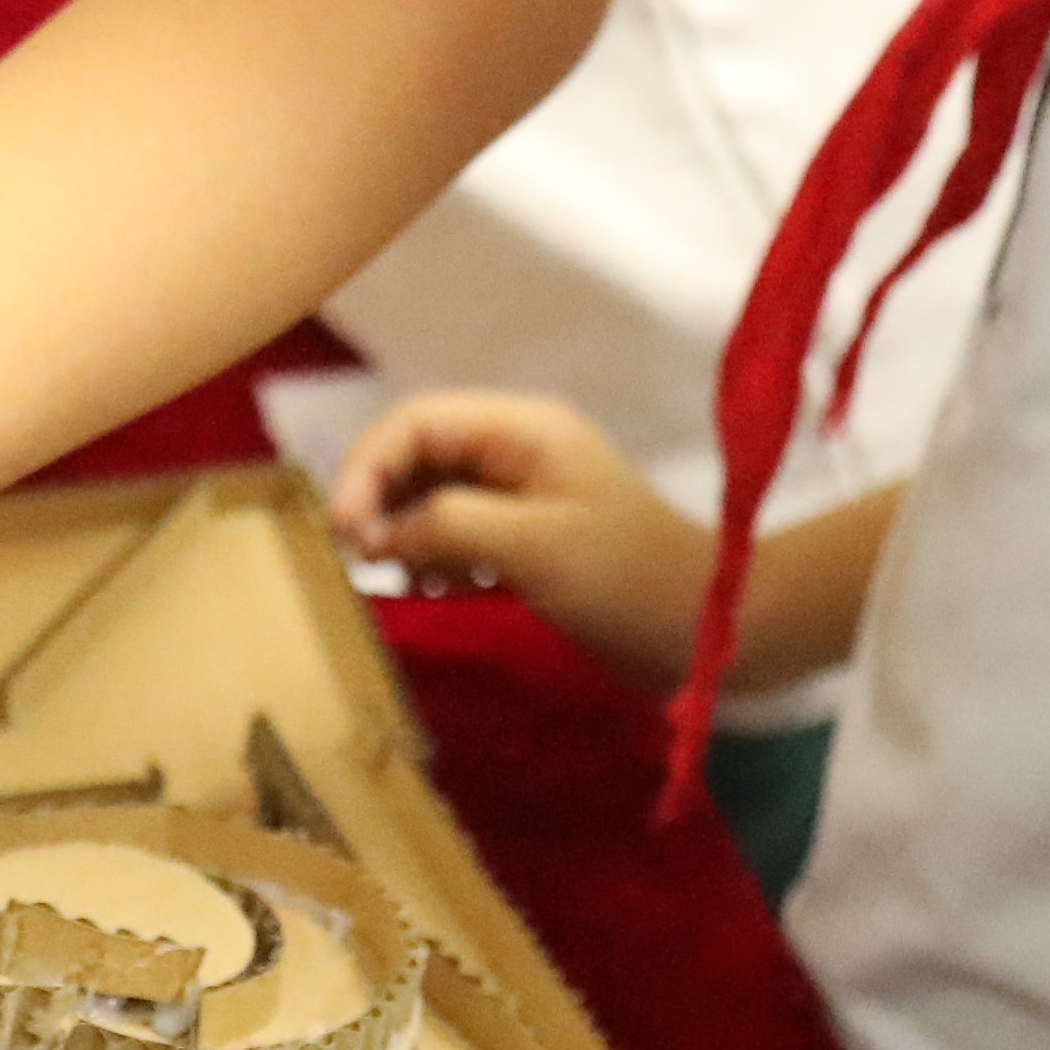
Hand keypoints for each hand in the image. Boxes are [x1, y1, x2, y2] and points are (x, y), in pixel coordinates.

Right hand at [332, 391, 715, 684]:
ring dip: (400, 530)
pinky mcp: (530, 536)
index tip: (339, 528)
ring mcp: (524, 493)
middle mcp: (517, 447)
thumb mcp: (532, 547)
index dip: (366, 465)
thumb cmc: (625, 578)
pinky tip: (428, 589)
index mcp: (522, 428)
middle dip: (378, 498)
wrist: (709, 628)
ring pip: (432, 493)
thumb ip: (446, 524)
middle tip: (352, 558)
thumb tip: (373, 530)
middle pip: (418, 453)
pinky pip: (458, 530)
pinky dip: (432, 555)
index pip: (416, 421)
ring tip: (387, 577)